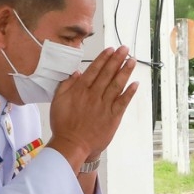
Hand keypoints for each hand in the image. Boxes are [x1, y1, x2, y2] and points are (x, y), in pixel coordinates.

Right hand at [49, 47, 138, 168]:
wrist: (72, 145)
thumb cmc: (63, 125)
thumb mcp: (57, 101)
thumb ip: (66, 85)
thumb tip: (76, 73)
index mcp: (80, 90)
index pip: (94, 70)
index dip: (104, 58)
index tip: (111, 50)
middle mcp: (93, 95)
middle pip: (107, 74)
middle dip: (117, 59)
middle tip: (125, 49)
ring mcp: (104, 106)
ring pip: (116, 85)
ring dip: (125, 71)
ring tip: (132, 60)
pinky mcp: (112, 117)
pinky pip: (123, 102)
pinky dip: (129, 92)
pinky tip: (135, 83)